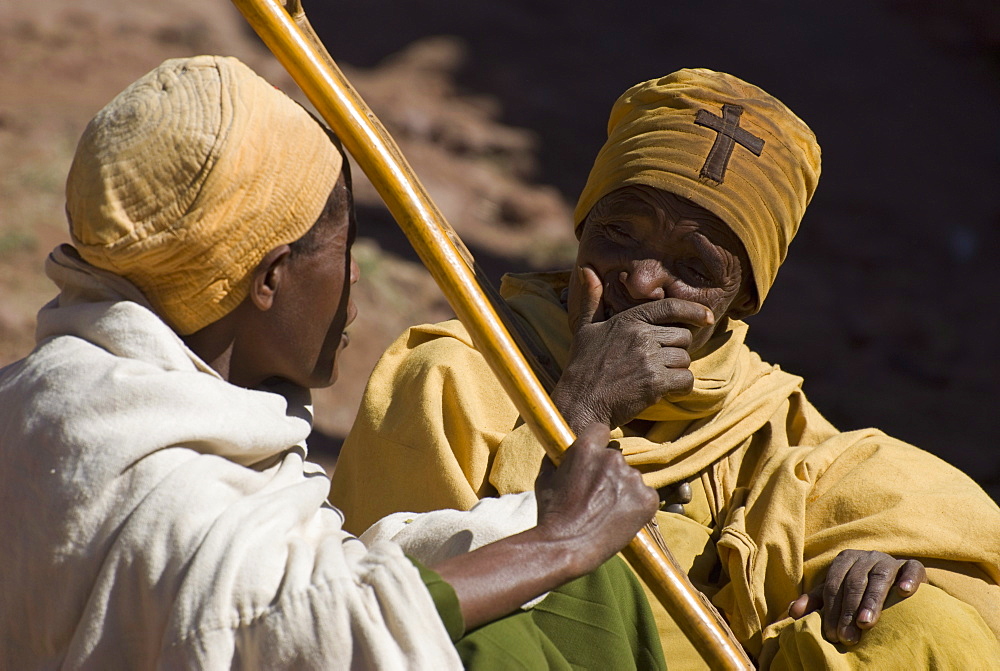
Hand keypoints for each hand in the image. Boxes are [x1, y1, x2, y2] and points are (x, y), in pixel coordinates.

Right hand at [534, 422, 658, 574]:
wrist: (566, 546)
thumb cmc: (551, 514)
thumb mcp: (546, 478)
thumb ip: (558, 458)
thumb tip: (560, 450)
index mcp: (587, 448)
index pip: (600, 430)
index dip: (596, 444)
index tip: (594, 458)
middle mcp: (613, 458)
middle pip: (615, 457)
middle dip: (608, 472)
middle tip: (596, 495)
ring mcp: (633, 479)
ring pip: (630, 478)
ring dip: (622, 490)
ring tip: (605, 512)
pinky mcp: (648, 499)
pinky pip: (646, 496)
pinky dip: (637, 506)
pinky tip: (619, 519)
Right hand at [552, 265, 713, 431]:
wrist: (580, 403)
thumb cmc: (582, 367)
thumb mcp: (585, 328)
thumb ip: (592, 300)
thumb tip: (586, 270)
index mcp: (628, 320)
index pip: (670, 307)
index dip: (694, 310)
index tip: (708, 317)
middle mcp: (640, 336)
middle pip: (682, 336)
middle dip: (676, 350)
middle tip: (657, 362)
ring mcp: (649, 359)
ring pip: (685, 359)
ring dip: (676, 370)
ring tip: (655, 377)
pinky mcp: (655, 383)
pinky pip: (686, 379)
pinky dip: (681, 387)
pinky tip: (665, 390)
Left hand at [789, 550, 926, 644]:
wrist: (895, 580)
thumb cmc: (860, 589)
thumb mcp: (837, 593)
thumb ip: (816, 601)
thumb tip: (792, 612)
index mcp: (844, 560)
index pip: (834, 584)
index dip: (832, 610)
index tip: (832, 635)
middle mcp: (866, 557)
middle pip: (854, 582)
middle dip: (849, 611)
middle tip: (847, 637)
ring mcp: (889, 560)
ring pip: (879, 578)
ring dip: (872, 601)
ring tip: (866, 623)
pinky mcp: (912, 565)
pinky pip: (911, 568)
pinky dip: (908, 579)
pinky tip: (904, 591)